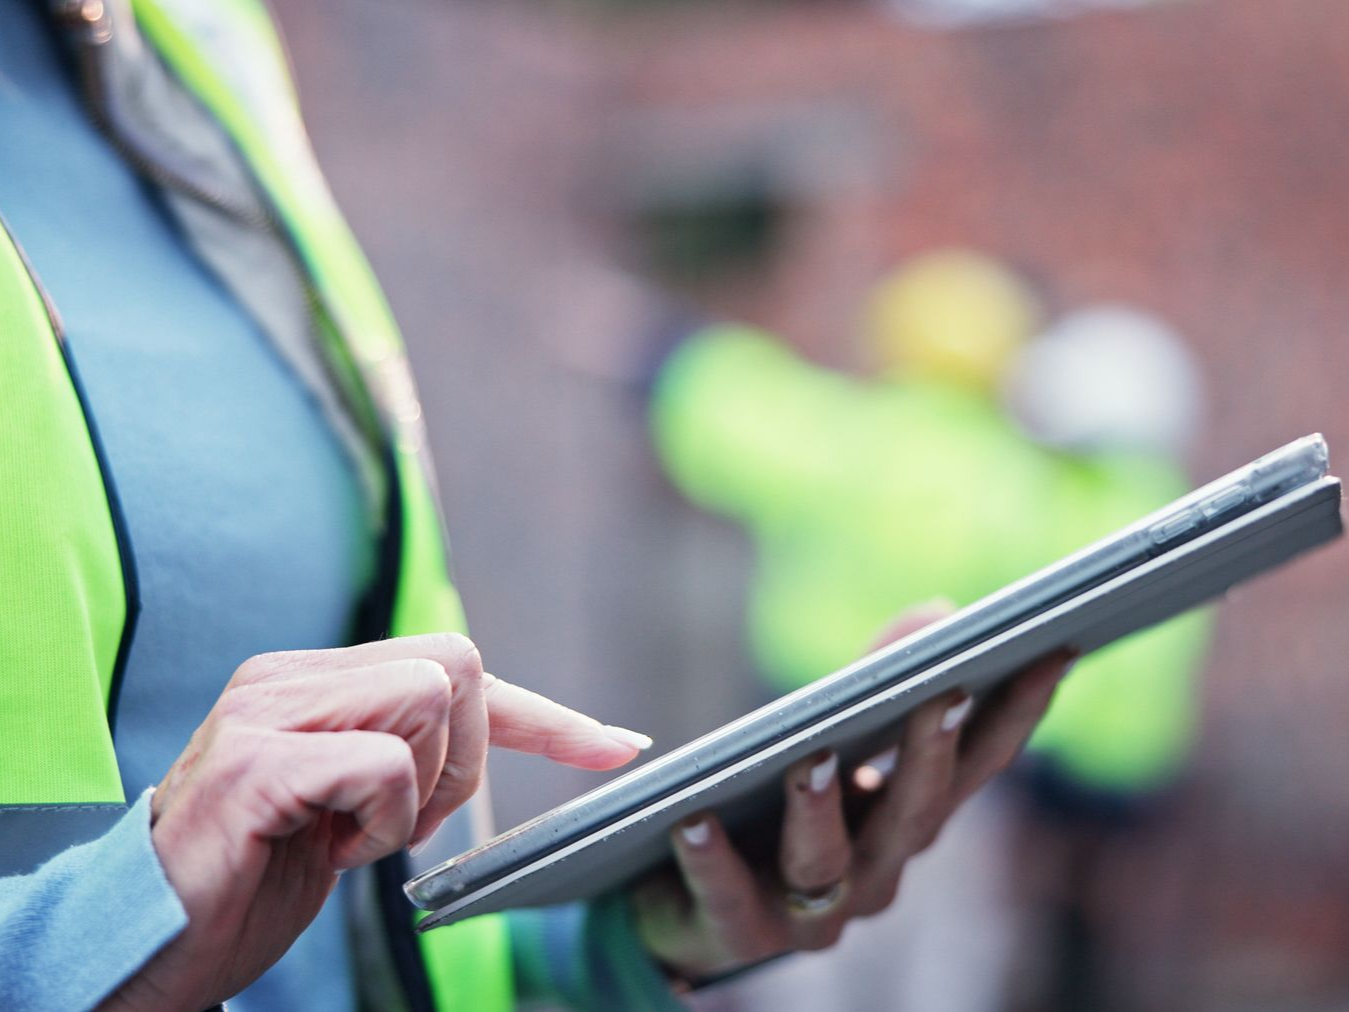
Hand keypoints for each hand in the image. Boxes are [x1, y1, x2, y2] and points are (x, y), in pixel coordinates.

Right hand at [99, 633, 648, 1010]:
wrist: (144, 942)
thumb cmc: (251, 878)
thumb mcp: (349, 809)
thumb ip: (401, 755)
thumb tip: (490, 734)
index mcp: (316, 680)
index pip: (456, 667)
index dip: (547, 715)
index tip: (621, 748)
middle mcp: (291, 676)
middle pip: (458, 664)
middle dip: (465, 757)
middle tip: (401, 820)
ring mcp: (268, 711)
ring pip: (429, 699)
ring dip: (419, 792)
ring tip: (353, 834)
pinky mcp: (257, 761)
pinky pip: (383, 764)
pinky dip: (383, 821)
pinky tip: (330, 849)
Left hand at [631, 606, 1073, 980]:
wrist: (696, 906)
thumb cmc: (781, 803)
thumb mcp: (833, 732)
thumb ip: (879, 676)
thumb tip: (942, 611)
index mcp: (909, 820)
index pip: (978, 766)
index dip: (1019, 712)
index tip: (1054, 649)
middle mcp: (878, 871)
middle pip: (915, 816)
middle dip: (932, 753)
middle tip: (947, 691)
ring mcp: (813, 911)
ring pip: (825, 862)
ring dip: (823, 810)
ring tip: (811, 758)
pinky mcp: (736, 930)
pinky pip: (727, 896)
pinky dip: (713, 860)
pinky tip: (694, 820)